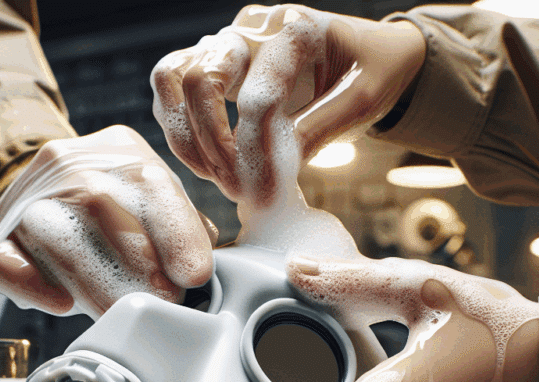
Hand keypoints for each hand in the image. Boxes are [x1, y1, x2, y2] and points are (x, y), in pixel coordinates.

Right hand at [0, 127, 216, 317]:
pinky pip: (4, 261)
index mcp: (120, 152)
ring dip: (95, 284)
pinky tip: (60, 304)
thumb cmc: (116, 212)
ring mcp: (26, 200)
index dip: (176, 231)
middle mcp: (69, 165)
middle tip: (164, 304)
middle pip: (100, 207)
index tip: (194, 275)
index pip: (150, 183)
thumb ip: (184, 227)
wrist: (39, 193)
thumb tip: (207, 272)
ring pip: (55, 236)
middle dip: (139, 264)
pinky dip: (32, 285)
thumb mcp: (155, 202)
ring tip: (124, 314)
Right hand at [151, 4, 425, 204]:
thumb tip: (269, 172)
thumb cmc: (369, 72)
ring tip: (220, 178)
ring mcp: (225, 43)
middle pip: (200, 81)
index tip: (264, 195)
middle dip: (215, 146)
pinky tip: (209, 164)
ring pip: (173, 80)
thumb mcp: (362, 101)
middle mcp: (251, 28)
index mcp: (295, 30)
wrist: (363, 55)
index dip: (255, 155)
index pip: (257, 100)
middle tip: (238, 188)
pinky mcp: (210, 62)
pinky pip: (169, 87)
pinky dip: (179, 129)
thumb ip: (317, 131)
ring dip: (188, 139)